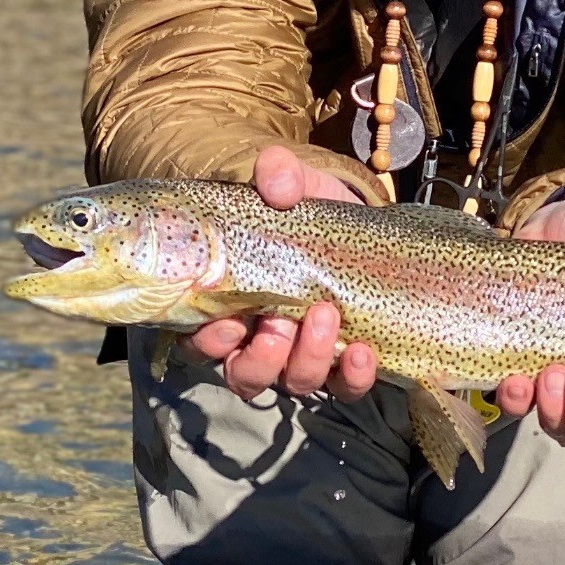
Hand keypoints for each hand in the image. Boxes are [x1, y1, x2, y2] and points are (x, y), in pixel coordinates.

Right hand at [179, 145, 378, 402]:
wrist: (363, 223)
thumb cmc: (310, 211)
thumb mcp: (294, 184)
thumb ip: (279, 174)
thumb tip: (276, 185)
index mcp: (231, 303)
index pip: (201, 342)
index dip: (209, 342)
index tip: (228, 321)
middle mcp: (260, 340)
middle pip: (244, 374)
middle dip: (260, 358)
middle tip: (280, 323)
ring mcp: (304, 356)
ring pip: (292, 384)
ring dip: (305, 360)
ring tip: (325, 317)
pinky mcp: (346, 364)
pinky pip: (344, 389)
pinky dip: (351, 377)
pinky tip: (361, 353)